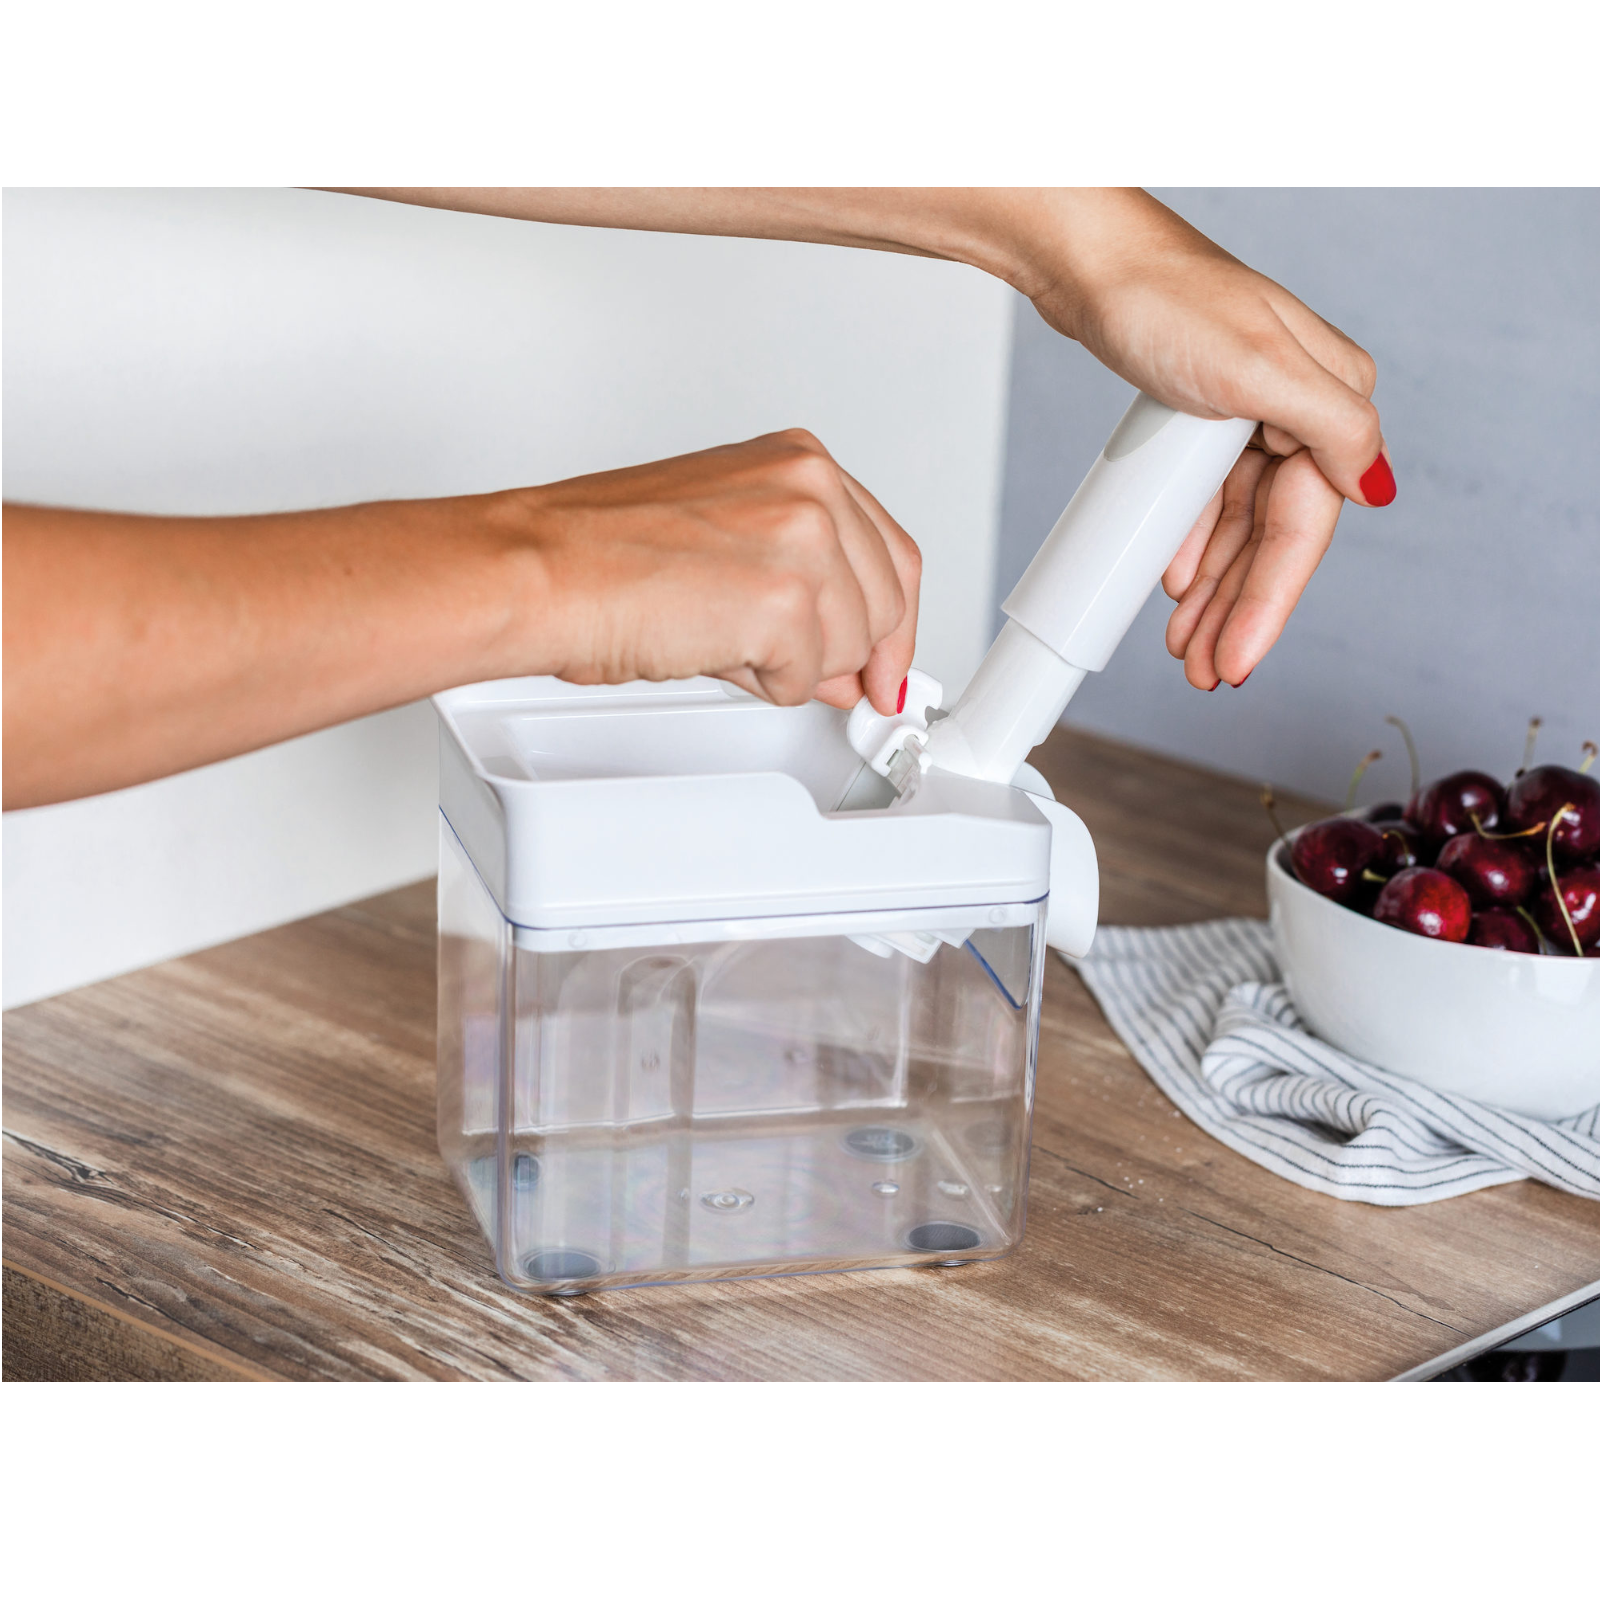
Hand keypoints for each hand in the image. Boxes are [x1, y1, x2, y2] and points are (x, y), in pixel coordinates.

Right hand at [510, 429, 919, 713]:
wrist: (543, 570)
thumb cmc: (603, 555)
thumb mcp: (730, 543)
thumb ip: (808, 589)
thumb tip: (853, 662)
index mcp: (801, 461)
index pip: (891, 555)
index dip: (890, 625)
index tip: (882, 665)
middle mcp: (811, 486)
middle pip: (885, 608)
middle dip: (838, 653)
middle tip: (773, 659)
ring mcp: (805, 539)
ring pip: (852, 649)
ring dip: (790, 666)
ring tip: (716, 633)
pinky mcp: (786, 600)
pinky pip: (807, 681)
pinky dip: (761, 685)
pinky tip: (708, 647)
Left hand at [1013, 189, 1389, 688]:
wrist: (1091, 267)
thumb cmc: (1167, 300)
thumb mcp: (1260, 368)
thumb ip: (1331, 426)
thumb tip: (1371, 486)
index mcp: (1327, 400)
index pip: (1303, 528)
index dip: (1270, 602)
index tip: (1238, 659)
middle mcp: (1295, 412)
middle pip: (1269, 538)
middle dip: (1236, 610)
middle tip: (1206, 669)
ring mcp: (1247, 418)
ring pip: (1236, 530)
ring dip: (1212, 592)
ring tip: (1186, 645)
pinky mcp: (1203, 421)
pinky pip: (1203, 505)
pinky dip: (1189, 547)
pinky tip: (1174, 583)